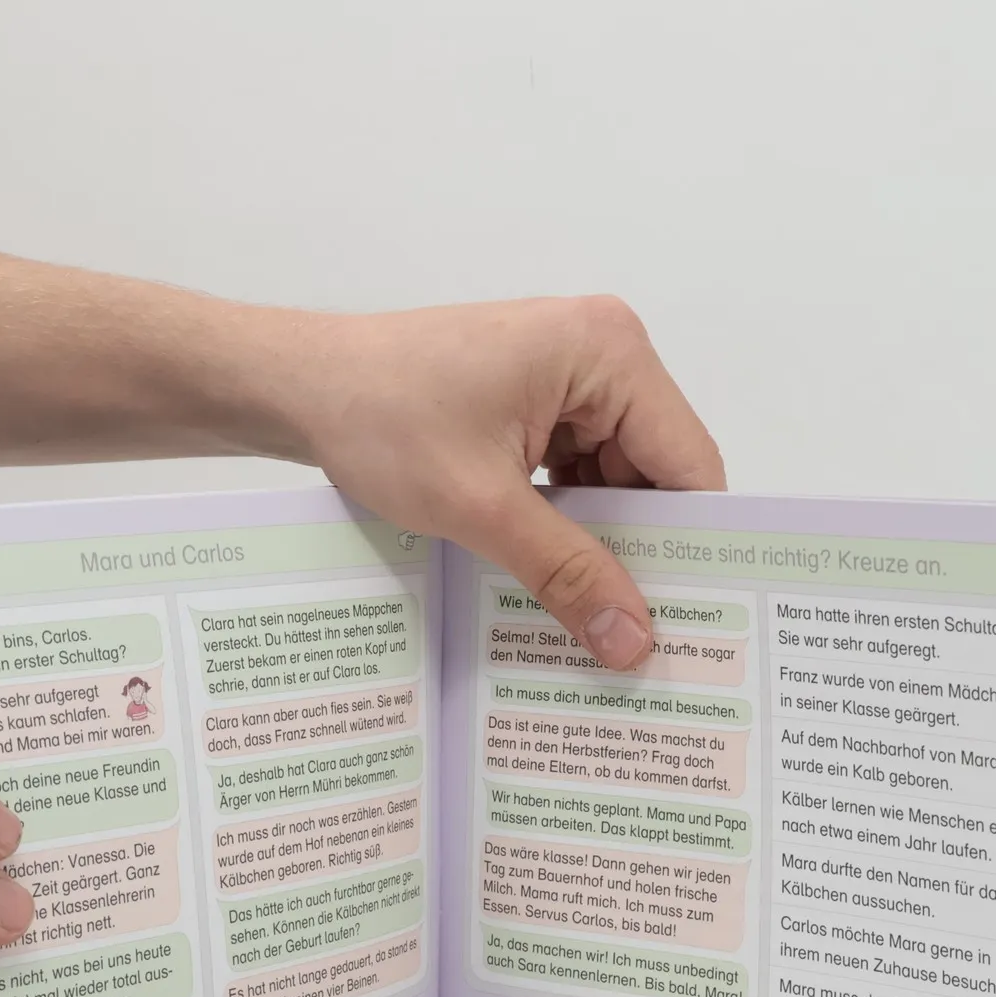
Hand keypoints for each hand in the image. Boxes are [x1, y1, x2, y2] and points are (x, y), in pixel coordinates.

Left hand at [276, 297, 725, 669]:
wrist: (298, 385)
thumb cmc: (382, 419)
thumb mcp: (481, 505)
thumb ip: (568, 573)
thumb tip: (636, 643)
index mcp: (608, 352)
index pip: (688, 463)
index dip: (694, 546)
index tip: (697, 626)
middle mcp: (603, 352)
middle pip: (655, 473)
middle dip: (642, 551)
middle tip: (645, 645)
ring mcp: (568, 374)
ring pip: (615, 480)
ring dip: (600, 543)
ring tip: (601, 626)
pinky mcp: (536, 398)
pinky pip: (576, 470)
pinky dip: (567, 522)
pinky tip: (558, 581)